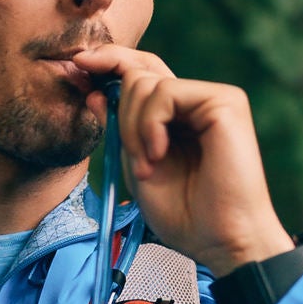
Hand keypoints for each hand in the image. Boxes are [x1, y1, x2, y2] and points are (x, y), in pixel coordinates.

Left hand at [69, 46, 295, 277]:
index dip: (110, 62)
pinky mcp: (225, 102)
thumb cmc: (185, 214)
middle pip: (139, 71)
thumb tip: (94, 90)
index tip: (78, 65)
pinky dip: (150, 124)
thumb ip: (119, 128)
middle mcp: (199, 101)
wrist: (222, 241)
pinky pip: (165, 93)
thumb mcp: (137, 165)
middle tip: (131, 159)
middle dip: (119, 113)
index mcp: (181, 115)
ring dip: (132, 128)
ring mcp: (214, 98)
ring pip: (145, 83)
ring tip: (147, 167)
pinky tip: (158, 155)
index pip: (142, 71)